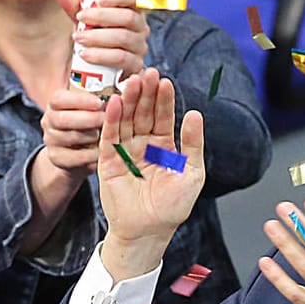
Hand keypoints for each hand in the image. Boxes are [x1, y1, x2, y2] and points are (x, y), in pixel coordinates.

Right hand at [40, 86, 106, 180]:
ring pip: (72, 137)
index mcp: (55, 104)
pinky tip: (103, 151)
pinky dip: (93, 154)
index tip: (99, 103)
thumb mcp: (88, 109)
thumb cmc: (88, 124)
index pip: (59, 99)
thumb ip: (96, 101)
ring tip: (106, 135)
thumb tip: (116, 95)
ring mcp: (51, 140)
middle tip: (107, 120)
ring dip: (92, 136)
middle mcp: (49, 121)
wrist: (76, 152)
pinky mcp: (57, 158)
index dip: (79, 100)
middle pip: (63, 119)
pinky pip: (77, 157)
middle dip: (89, 119)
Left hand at [54, 0, 148, 78]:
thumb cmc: (95, 38)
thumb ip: (74, 6)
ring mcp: (140, 47)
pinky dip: (101, 55)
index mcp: (133, 11)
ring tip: (78, 38)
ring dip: (98, 36)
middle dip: (102, 16)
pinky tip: (85, 54)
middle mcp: (141, 28)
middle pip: (129, 18)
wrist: (98, 69)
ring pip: (124, 38)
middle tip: (81, 17)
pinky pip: (121, 58)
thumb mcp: (85, 21)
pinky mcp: (135, 65)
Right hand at [95, 68, 206, 280]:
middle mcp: (144, 144)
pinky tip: (113, 102)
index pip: (163, 115)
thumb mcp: (192, 173)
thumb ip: (193, 144)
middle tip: (147, 73)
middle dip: (145, 93)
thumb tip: (195, 114)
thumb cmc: (173, 206)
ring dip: (128, 101)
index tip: (164, 81)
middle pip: (143, 112)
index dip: (163, 99)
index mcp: (164, 145)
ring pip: (125, 120)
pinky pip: (109, 136)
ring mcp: (125, 150)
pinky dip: (110, 119)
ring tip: (132, 82)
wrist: (149, 230)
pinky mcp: (108, 160)